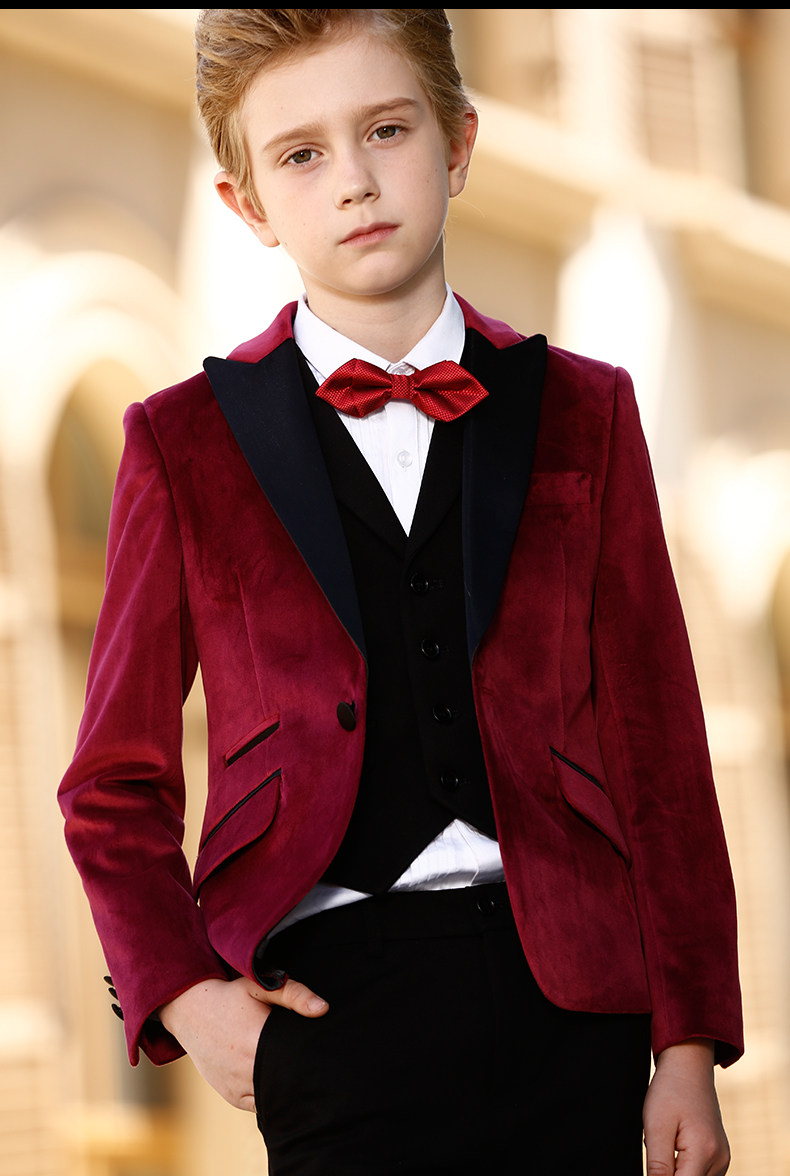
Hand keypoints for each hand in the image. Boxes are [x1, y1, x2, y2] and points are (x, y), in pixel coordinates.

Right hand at [158, 974, 327, 1110]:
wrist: (189, 1011)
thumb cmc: (229, 996)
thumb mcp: (259, 986)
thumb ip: (294, 994)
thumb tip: (323, 1008)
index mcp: (257, 1041)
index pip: (296, 1061)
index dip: (311, 1060)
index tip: (321, 1054)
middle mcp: (246, 1069)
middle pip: (287, 1082)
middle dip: (300, 1075)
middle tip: (315, 1065)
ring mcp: (238, 1087)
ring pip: (274, 1098)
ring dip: (285, 1088)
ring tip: (294, 1071)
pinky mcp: (232, 1096)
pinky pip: (259, 1104)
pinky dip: (270, 1096)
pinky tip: (277, 1080)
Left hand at [643, 1039, 729, 1174]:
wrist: (689, 1066)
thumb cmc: (671, 1090)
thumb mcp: (656, 1126)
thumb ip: (658, 1165)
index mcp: (705, 1152)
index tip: (656, 1161)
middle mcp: (719, 1160)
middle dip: (669, 1173)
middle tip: (660, 1145)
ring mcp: (722, 1158)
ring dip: (677, 1171)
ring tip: (668, 1141)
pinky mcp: (719, 1156)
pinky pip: (699, 1172)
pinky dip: (684, 1166)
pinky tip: (675, 1143)